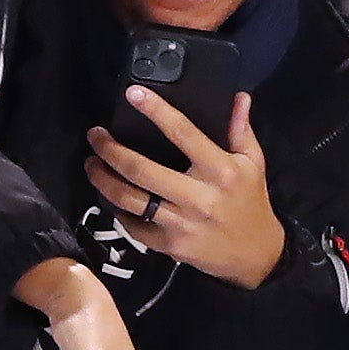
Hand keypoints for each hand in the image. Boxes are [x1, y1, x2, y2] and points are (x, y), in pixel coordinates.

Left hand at [85, 91, 285, 288]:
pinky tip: (109, 197)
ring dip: (104, 180)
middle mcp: (199, 196)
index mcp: (220, 170)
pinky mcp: (171, 247)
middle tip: (95, 135)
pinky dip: (117, 211)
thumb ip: (241, 129)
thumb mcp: (253, 163)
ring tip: (91, 164)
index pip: (183, 133)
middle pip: (142, 170)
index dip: (156, 111)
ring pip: (131, 200)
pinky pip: (134, 227)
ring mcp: (182, 224)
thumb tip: (238, 97)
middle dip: (111, 150)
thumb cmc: (251, 202)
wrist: (256, 256)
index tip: (133, 93)